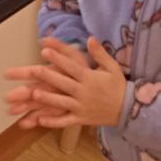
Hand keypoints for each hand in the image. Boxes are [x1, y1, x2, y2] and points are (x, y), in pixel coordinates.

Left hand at [3, 36, 126, 129]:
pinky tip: (39, 119)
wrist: (128, 110)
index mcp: (90, 78)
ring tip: (33, 93)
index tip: (44, 50)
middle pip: (62, 83)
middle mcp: (84, 92)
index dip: (58, 58)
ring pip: (61, 102)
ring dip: (47, 98)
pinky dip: (53, 122)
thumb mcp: (112, 67)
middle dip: (47, 76)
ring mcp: (81, 107)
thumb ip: (100, 53)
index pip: (71, 67)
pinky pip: (65, 121)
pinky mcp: (81, 119)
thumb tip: (90, 38)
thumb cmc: (118, 86)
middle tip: (32, 69)